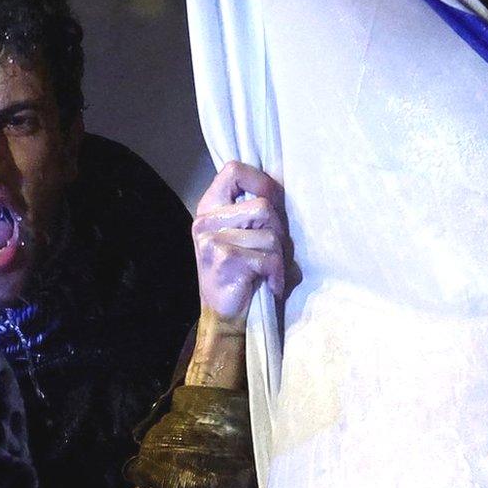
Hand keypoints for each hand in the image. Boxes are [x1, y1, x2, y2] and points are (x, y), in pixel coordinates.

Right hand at [191, 161, 287, 328]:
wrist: (225, 317)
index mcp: (209, 207)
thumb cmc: (242, 274)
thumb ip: (252, 210)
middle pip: (264, 206)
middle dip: (279, 232)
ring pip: (271, 234)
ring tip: (270, 272)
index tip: (273, 204)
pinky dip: (277, 275)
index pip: (234, 170)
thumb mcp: (243, 236)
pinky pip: (269, 258)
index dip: (261, 182)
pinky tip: (270, 285)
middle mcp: (205, 220)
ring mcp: (212, 239)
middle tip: (274, 254)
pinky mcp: (224, 259)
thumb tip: (281, 188)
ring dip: (280, 257)